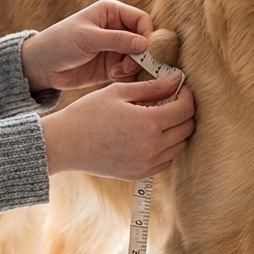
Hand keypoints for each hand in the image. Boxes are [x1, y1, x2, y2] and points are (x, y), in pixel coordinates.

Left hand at [21, 0, 153, 92]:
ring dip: (133, 66)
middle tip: (129, 65)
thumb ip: (117, 40)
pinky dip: (126, 75)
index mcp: (112, 12)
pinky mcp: (112, 66)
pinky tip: (112, 76)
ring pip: (139, 58)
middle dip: (141, 54)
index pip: (142, 20)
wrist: (42, 66)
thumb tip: (145, 43)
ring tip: (117, 71)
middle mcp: (117, 28)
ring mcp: (115, 48)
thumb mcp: (88, 38)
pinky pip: (130, 71)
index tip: (143, 50)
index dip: (147, 34)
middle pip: (144, 40)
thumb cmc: (60, 42)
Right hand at [41, 75, 194, 179]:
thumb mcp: (118, 92)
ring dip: (177, 130)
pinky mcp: (139, 174)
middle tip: (171, 100)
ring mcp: (146, 163)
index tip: (179, 87)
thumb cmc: (88, 114)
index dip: (187, 95)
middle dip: (185, 111)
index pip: (185, 109)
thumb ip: (151, 87)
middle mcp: (152, 147)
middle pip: (187, 128)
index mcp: (148, 123)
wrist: (65, 144)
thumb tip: (176, 79)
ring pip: (180, 146)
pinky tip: (151, 134)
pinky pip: (166, 160)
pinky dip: (167, 146)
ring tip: (160, 116)